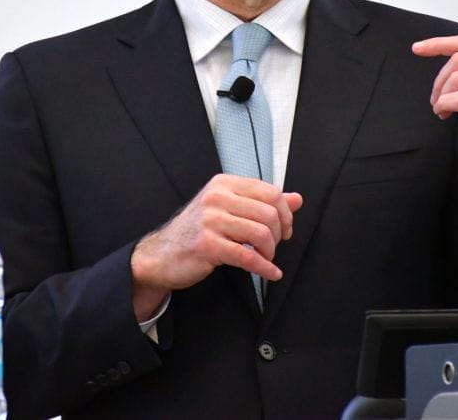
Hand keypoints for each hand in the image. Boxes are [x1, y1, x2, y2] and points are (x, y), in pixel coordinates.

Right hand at [130, 174, 302, 319]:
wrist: (161, 255)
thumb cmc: (196, 232)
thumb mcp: (228, 209)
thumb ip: (261, 202)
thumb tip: (297, 199)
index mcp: (224, 184)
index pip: (270, 191)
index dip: (285, 213)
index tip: (284, 229)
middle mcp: (217, 197)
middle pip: (269, 213)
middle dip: (278, 235)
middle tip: (273, 247)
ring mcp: (211, 220)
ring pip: (261, 234)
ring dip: (270, 252)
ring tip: (266, 258)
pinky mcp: (208, 245)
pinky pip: (248, 257)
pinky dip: (265, 268)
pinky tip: (270, 273)